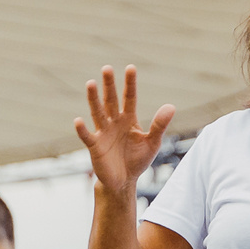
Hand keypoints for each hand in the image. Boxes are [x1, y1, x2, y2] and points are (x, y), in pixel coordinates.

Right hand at [72, 66, 176, 199]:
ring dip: (93, 99)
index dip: (130, 83)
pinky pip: (87, 136)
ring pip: (97, 112)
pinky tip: (78, 120)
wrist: (124, 181)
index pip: (129, 97)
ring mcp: (103, 133)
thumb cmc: (137, 160)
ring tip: (91, 83)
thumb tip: (171, 106)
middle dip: (109, 85)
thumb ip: (159, 125)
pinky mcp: (95, 146)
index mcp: (129, 119)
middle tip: (107, 68)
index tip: (130, 67)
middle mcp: (114, 122)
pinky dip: (82, 129)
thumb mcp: (152, 142)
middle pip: (110, 100)